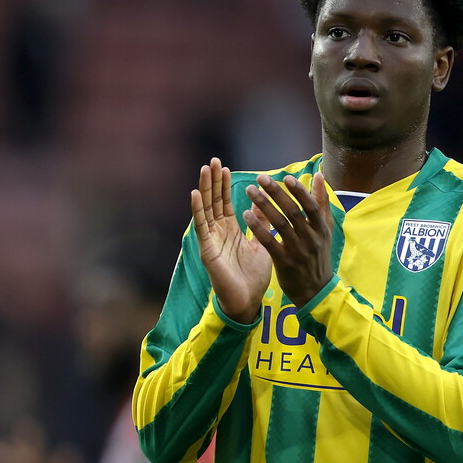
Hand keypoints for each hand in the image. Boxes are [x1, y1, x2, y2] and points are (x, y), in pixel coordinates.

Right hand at [192, 157, 271, 322]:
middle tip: (214, 160)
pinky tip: (195, 194)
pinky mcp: (207, 249)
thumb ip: (262, 224)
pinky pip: (201, 226)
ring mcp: (211, 239)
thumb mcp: (262, 243)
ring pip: (206, 209)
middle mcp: (218, 232)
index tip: (225, 167)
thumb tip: (267, 205)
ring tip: (205, 169)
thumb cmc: (253, 276)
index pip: (224, 202)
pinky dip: (198, 209)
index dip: (224, 185)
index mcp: (230, 230)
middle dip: (213, 181)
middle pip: (214, 201)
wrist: (247, 301)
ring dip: (205, 188)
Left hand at [243, 171, 332, 307]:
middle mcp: (311, 238)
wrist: (316, 290)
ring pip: (279, 224)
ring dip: (263, 205)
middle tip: (260, 178)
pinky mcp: (284, 263)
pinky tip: (246, 215)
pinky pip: (269, 242)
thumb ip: (322, 202)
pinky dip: (258, 228)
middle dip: (276, 193)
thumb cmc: (318, 255)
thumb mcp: (325, 230)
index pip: (311, 206)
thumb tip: (319, 176)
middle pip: (293, 212)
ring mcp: (298, 251)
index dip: (299, 191)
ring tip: (250, 190)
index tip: (286, 177)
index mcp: (322, 228)